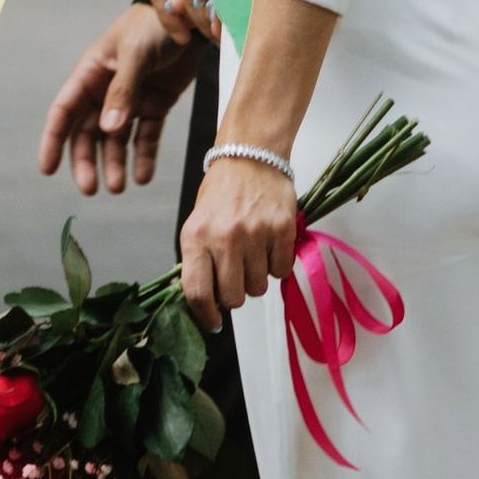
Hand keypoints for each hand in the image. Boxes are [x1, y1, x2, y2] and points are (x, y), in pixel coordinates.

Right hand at [37, 1, 198, 197]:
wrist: (191, 17)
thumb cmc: (155, 25)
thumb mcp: (135, 53)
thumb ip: (123, 91)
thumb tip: (109, 129)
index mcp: (90, 74)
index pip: (64, 111)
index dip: (53, 140)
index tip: (47, 169)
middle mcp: (105, 90)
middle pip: (88, 133)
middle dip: (87, 161)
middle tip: (91, 189)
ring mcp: (130, 100)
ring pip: (115, 140)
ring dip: (114, 163)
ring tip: (120, 187)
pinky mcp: (155, 105)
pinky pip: (145, 136)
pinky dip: (144, 156)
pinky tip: (143, 176)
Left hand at [178, 152, 297, 331]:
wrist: (250, 156)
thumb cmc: (221, 193)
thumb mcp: (197, 225)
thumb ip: (199, 261)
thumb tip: (203, 303)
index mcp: (196, 237)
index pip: (197, 291)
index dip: (205, 315)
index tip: (212, 322)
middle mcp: (224, 237)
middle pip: (233, 297)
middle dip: (235, 295)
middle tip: (236, 278)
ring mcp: (255, 234)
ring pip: (259, 287)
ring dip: (257, 279)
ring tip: (253, 255)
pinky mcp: (282, 229)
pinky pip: (282, 271)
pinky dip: (277, 265)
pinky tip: (269, 246)